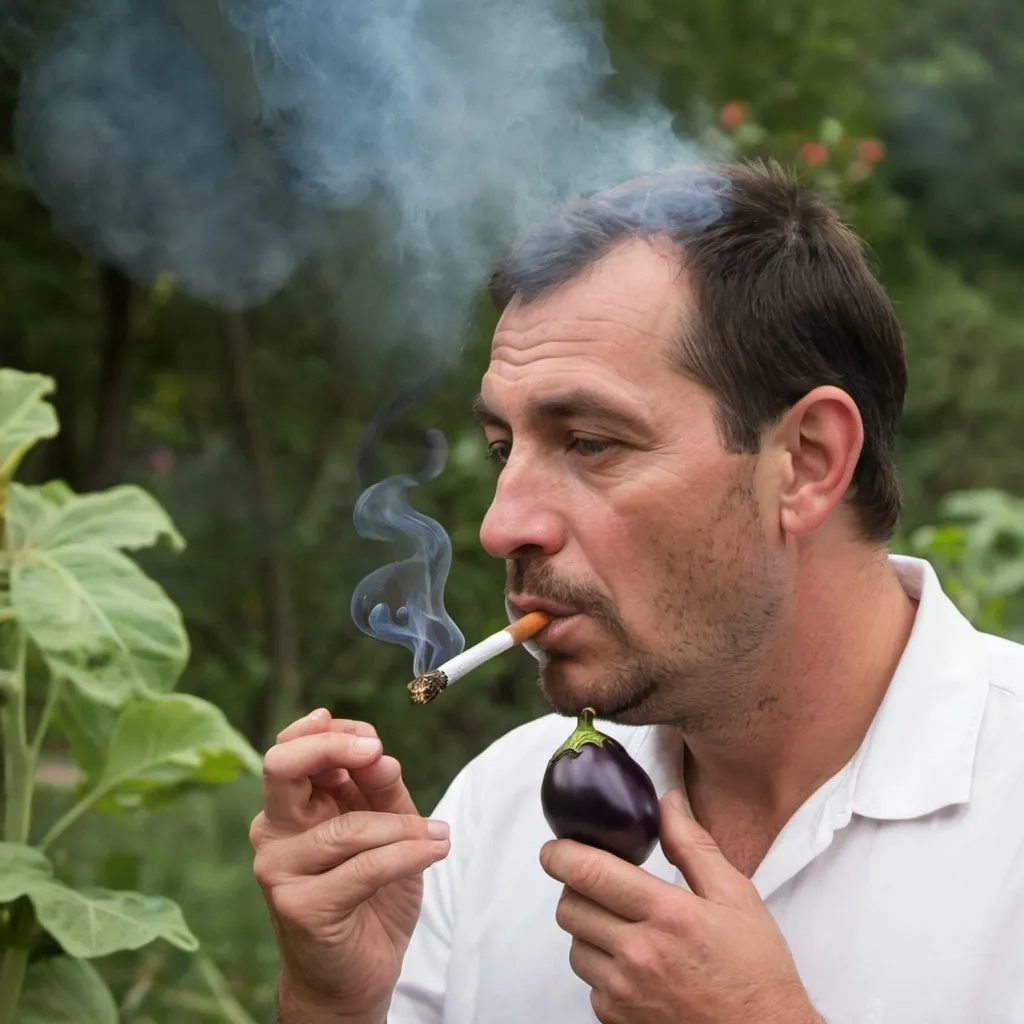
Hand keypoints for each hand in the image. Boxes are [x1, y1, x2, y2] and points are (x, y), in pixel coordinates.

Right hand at [250, 709, 451, 1021]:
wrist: (354, 978)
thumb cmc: (368, 898)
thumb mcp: (387, 829)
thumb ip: (382, 790)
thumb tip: (380, 755)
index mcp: (291, 806)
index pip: (290, 748)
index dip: (330, 732)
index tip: (370, 739)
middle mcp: (274, 833)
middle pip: (281, 766)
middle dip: (332, 746)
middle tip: (377, 750)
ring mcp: (280, 871)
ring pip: (346, 826)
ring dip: (402, 828)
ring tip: (436, 836)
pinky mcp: (301, 907)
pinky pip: (365, 867)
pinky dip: (408, 855)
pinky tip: (434, 850)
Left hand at [540, 789, 819, 1023]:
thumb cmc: (755, 970)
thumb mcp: (736, 896)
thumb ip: (693, 845)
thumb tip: (667, 802)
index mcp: (667, 915)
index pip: (591, 873)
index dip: (561, 855)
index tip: (554, 848)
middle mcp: (639, 955)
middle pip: (570, 908)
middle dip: (577, 889)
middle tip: (601, 885)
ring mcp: (625, 992)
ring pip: (575, 947)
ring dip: (588, 930)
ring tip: (622, 926)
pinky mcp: (618, 1019)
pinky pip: (589, 984)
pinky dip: (601, 969)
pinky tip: (633, 963)